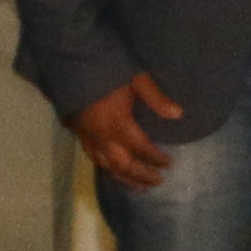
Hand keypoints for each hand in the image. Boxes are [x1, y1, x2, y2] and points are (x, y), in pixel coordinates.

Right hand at [69, 72, 186, 193]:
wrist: (72, 63)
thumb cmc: (108, 69)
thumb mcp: (137, 79)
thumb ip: (157, 98)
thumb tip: (178, 115)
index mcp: (118, 124)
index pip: (141, 149)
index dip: (156, 158)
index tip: (169, 163)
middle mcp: (103, 137)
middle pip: (124, 165)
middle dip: (142, 175)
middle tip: (158, 181)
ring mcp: (88, 138)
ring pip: (107, 167)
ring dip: (125, 179)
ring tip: (139, 187)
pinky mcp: (78, 134)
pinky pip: (93, 158)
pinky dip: (106, 169)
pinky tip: (113, 172)